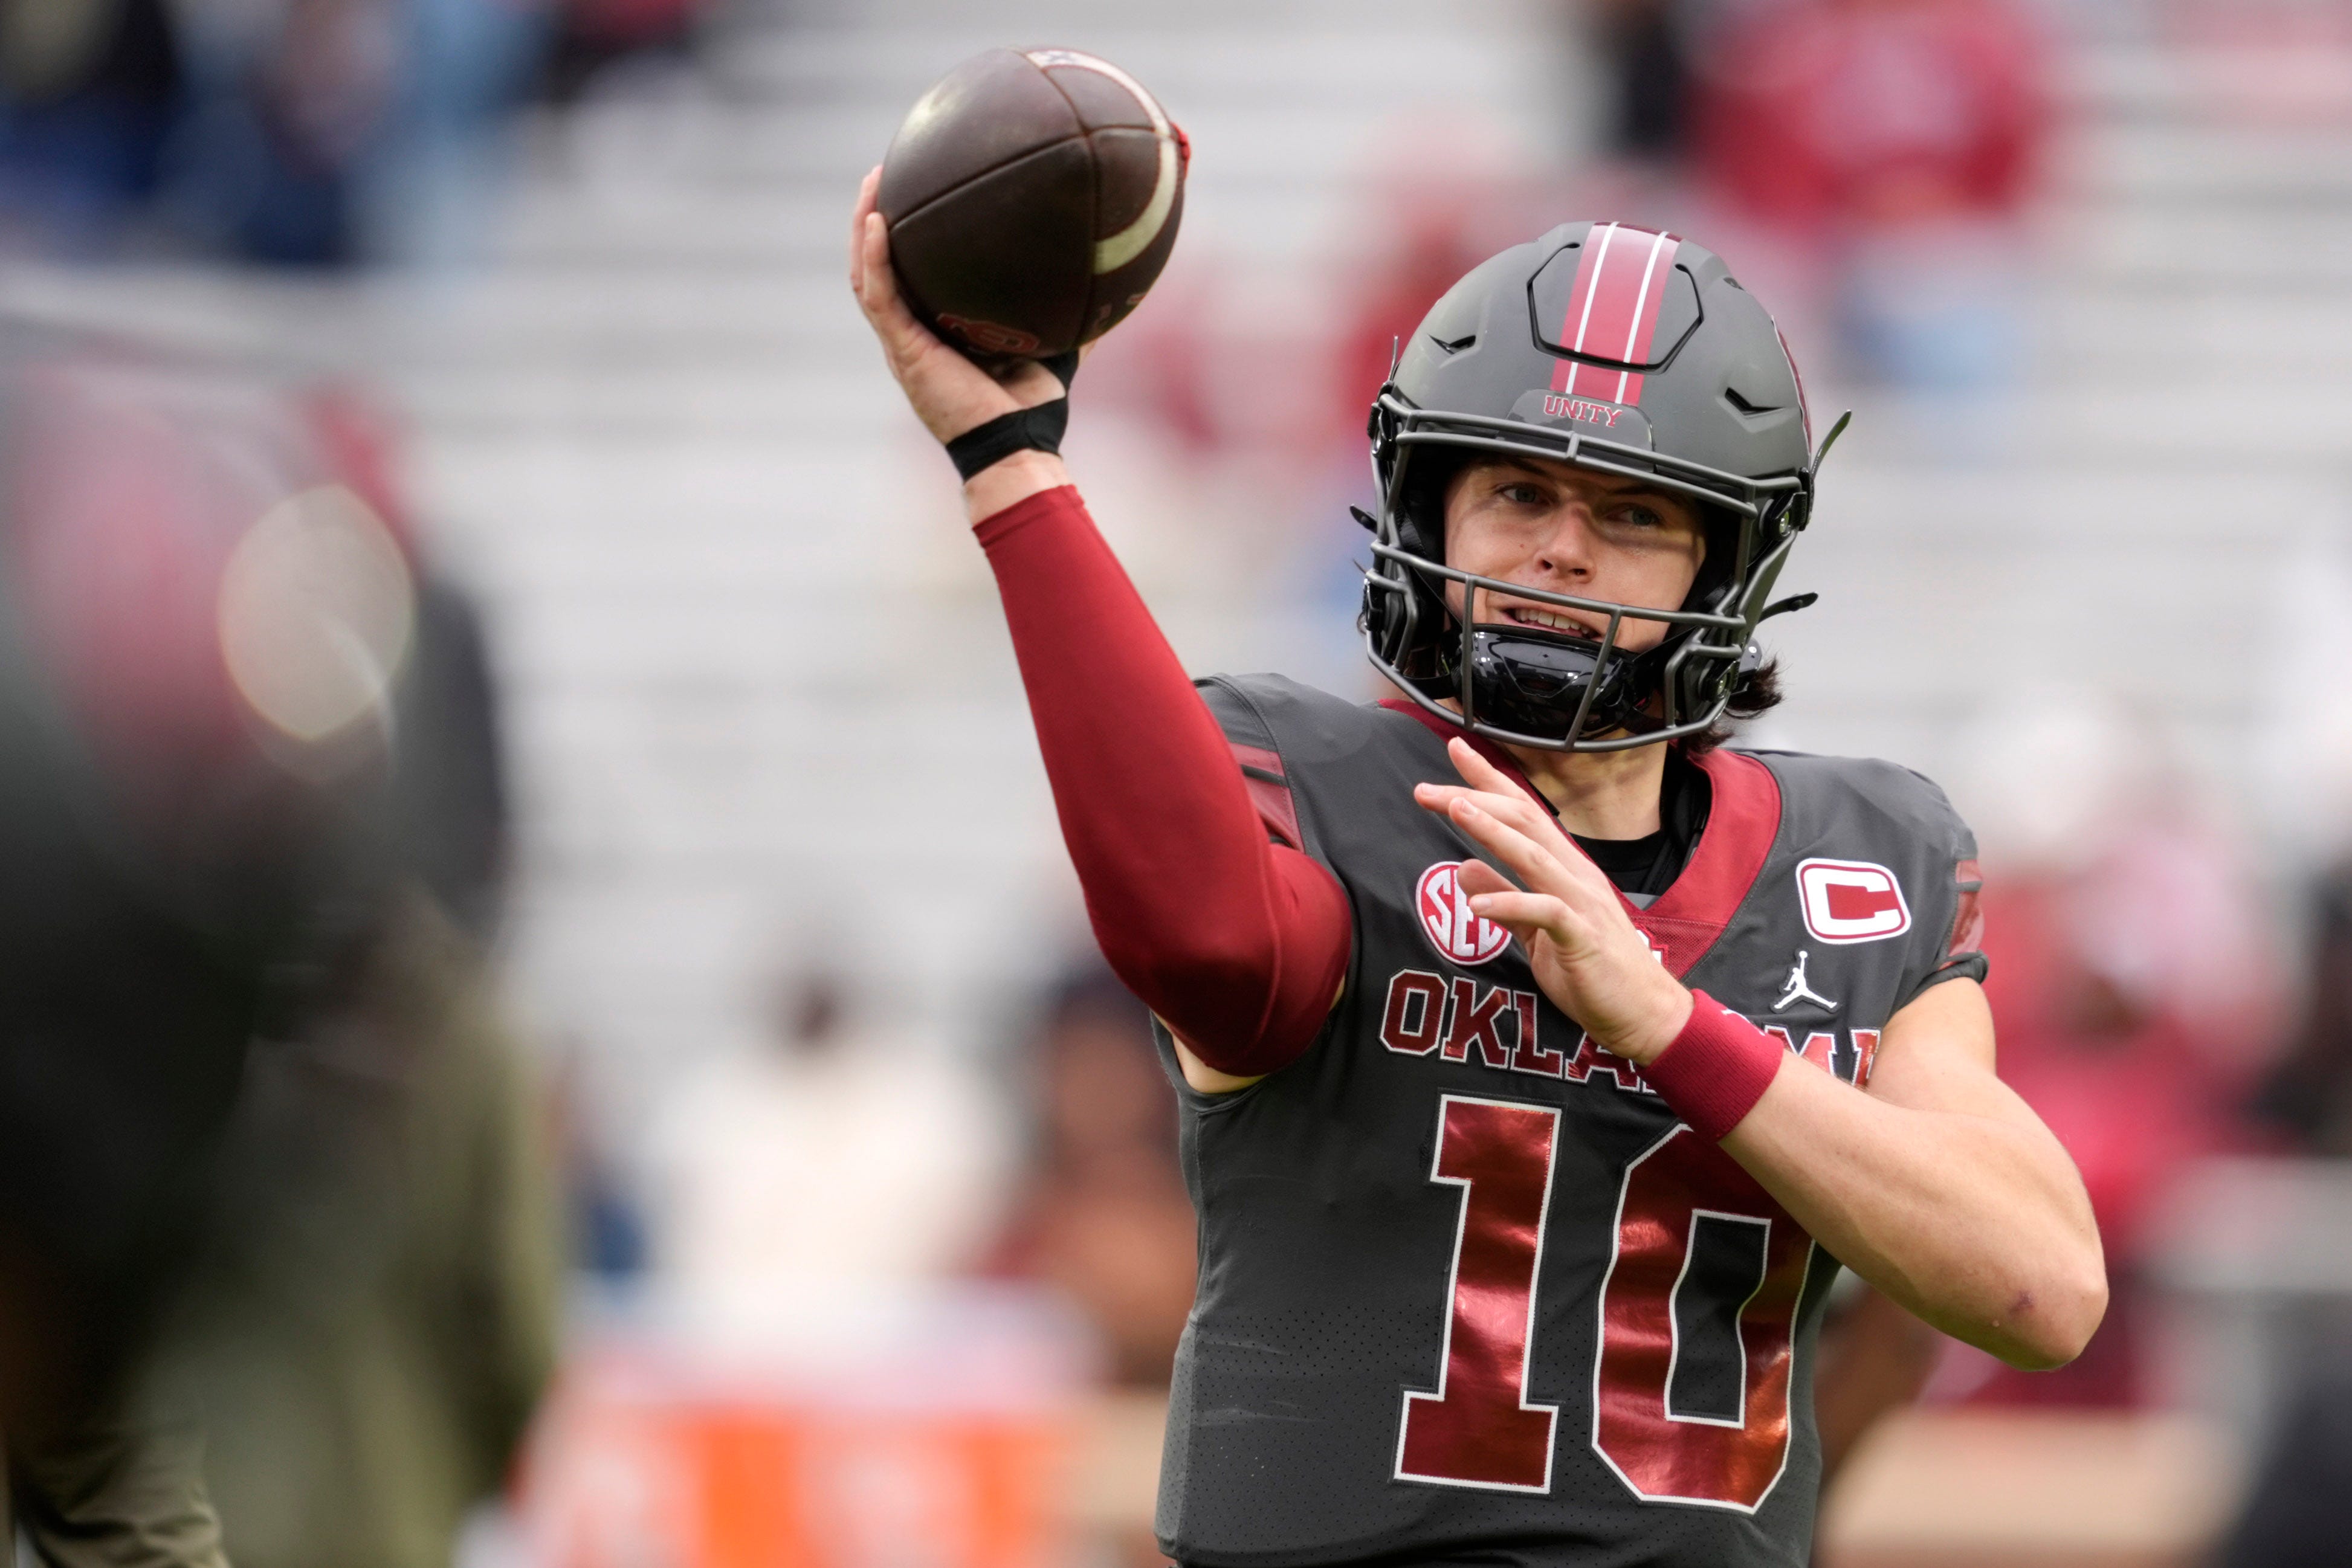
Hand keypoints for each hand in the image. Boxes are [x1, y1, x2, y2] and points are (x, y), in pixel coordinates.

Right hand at [848, 166, 1071, 443]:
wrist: (1016, 447)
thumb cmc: (1033, 408)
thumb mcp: (1056, 346)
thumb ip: (1073, 313)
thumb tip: (1116, 279)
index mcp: (936, 333)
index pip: (912, 278)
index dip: (908, 239)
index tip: (920, 194)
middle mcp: (911, 335)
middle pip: (879, 266)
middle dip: (874, 218)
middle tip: (883, 174)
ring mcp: (902, 343)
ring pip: (867, 274)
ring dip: (863, 226)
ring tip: (871, 182)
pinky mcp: (903, 350)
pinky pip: (877, 296)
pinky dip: (873, 257)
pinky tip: (875, 220)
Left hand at [1412, 738, 1692, 1064]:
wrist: (1642, 1014)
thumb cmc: (1593, 970)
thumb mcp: (1536, 931)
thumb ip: (1504, 899)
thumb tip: (1463, 869)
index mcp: (1564, 868)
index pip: (1522, 812)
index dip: (1488, 781)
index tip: (1454, 750)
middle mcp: (1574, 875)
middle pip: (1524, 821)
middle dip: (1475, 799)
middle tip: (1425, 789)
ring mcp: (1581, 903)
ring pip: (1534, 856)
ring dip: (1493, 831)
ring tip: (1455, 810)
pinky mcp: (1583, 937)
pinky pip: (1545, 914)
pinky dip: (1510, 904)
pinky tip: (1475, 905)